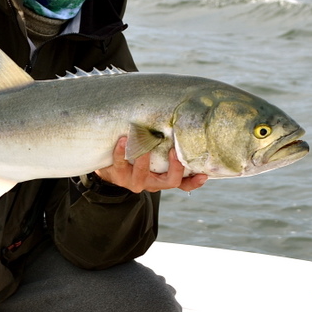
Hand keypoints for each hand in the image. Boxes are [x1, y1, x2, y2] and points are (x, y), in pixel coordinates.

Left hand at [94, 136, 208, 193]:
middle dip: (174, 167)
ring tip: (141, 137)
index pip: (183, 184)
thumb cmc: (137, 159)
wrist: (109, 169)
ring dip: (143, 154)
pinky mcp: (118, 175)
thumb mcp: (155, 159)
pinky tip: (123, 140)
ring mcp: (134, 181)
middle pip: (169, 182)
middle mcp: (151, 183)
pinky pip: (121, 163)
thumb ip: (167, 149)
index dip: (194, 182)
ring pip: (142, 172)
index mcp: (162, 179)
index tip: (202, 173)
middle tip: (174, 150)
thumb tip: (183, 127)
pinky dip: (122, 151)